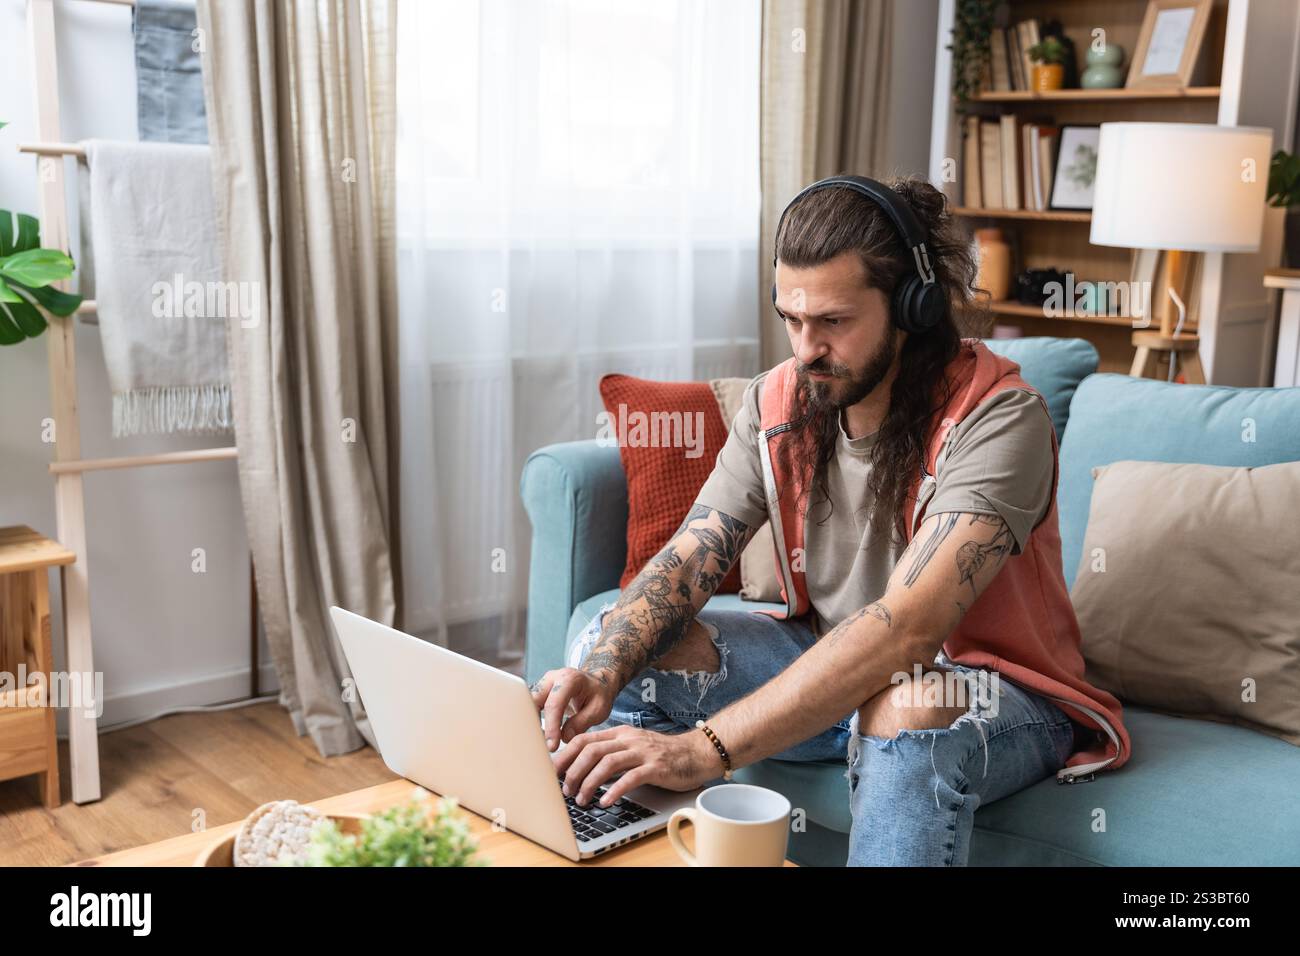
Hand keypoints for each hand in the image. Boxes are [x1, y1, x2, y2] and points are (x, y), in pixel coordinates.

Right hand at [530, 667, 613, 750]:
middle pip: (534, 701)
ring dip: (531, 724)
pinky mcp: (538, 692)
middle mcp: (552, 678)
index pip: (554, 704)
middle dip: (534, 724)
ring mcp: (542, 683)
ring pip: (527, 704)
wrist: (596, 682)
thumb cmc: (598, 695)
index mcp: (569, 679)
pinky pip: (529, 707)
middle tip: (541, 746)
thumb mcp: (598, 709)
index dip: (551, 727)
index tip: (552, 746)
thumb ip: (581, 722)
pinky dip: (531, 722)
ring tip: (540, 743)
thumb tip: (564, 737)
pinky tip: (538, 736)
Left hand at [551, 724, 721, 807]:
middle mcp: (629, 740)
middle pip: (592, 750)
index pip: (585, 739)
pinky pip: (630, 778)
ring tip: (582, 799)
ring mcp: (642, 752)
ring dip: (590, 782)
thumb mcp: (633, 746)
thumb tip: (583, 766)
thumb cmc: (662, 753)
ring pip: (607, 763)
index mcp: (620, 734)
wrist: (696, 753)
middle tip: (566, 789)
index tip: (554, 770)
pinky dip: (614, 790)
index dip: (566, 754)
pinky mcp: (655, 767)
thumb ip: (612, 752)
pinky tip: (605, 801)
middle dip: (573, 771)